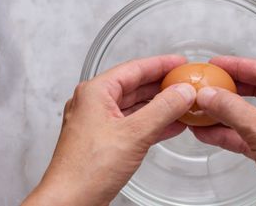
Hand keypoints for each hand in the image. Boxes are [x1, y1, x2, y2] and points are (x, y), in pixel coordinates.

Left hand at [22, 55, 195, 205]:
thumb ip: (163, 109)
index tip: (180, 63)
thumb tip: (183, 92)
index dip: (161, 64)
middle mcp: (95, 104)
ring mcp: (100, 122)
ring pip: (137, 107)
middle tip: (185, 83)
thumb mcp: (134, 134)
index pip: (135, 69)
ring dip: (161, 106)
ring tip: (183, 104)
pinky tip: (172, 126)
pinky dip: (154, 124)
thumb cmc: (86, 170)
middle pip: (136, 86)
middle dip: (163, 86)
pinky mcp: (106, 140)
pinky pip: (134, 124)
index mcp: (96, 93)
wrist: (70, 202)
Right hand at [191, 56, 255, 205]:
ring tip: (201, 109)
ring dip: (224, 113)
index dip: (239, 65)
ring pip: (247, 116)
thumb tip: (210, 95)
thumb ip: (234, 111)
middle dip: (230, 88)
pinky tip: (208, 132)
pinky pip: (244, 136)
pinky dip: (226, 134)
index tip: (217, 64)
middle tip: (209, 83)